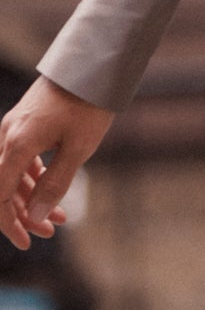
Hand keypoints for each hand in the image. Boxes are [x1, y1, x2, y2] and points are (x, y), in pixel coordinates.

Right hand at [0, 74, 114, 249]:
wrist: (91, 66)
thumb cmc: (87, 106)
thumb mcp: (77, 150)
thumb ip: (55, 185)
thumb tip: (35, 218)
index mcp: (16, 144)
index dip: (9, 224)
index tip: (26, 243)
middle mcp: (7, 136)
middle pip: (4, 187)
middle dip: (24, 215)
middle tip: (50, 232)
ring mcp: (14, 128)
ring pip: (13, 173)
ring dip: (31, 198)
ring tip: (58, 216)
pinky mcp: (24, 123)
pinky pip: (20, 158)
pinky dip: (34, 178)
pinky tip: (51, 190)